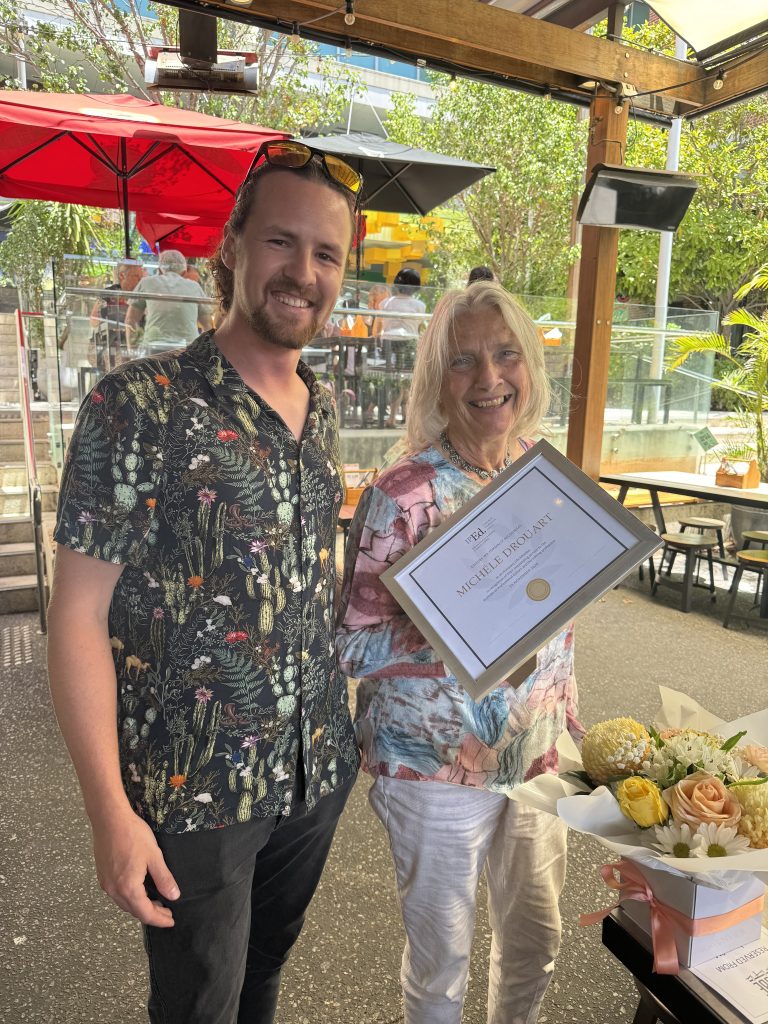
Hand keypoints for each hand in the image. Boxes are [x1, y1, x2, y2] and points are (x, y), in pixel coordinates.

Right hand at [92, 811, 179, 927]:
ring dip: (140, 906)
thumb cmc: (133, 835)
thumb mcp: (154, 856)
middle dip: (151, 914)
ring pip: (124, 904)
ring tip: (155, 903)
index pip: (145, 913)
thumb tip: (173, 896)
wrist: (110, 819)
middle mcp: (114, 890)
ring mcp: (105, 884)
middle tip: (166, 911)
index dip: (159, 919)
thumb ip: (164, 878)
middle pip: (133, 911)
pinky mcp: (102, 876)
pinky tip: (139, 891)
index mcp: (128, 888)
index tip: (171, 921)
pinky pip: (117, 895)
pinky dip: (130, 898)